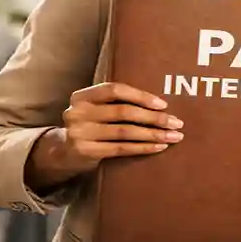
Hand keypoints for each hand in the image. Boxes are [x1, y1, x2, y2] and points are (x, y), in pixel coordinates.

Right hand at [26, 83, 181, 191]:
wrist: (64, 150)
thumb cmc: (92, 123)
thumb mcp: (97, 108)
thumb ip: (119, 101)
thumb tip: (162, 104)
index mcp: (82, 95)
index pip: (115, 90)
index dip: (141, 96)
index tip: (163, 104)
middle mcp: (77, 112)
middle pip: (123, 112)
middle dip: (154, 118)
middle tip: (177, 122)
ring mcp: (79, 132)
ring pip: (125, 132)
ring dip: (153, 134)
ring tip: (174, 136)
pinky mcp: (85, 151)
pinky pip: (120, 149)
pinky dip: (142, 148)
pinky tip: (159, 147)